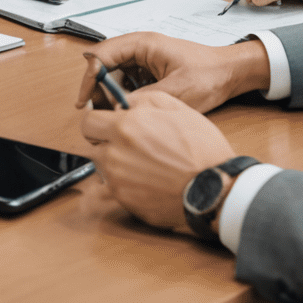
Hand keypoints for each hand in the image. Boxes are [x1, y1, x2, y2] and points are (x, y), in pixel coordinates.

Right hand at [75, 33, 270, 114]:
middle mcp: (140, 48)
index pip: (102, 55)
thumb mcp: (176, 92)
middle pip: (104, 66)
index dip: (89, 78)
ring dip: (111, 95)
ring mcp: (144, 59)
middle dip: (98, 90)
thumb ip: (144, 100)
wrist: (232, 74)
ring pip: (114, 76)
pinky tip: (131, 112)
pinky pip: (127, 83)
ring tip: (118, 115)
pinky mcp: (150, 71)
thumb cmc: (210, 75)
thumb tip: (117, 112)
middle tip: (101, 113)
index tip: (84, 101)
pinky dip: (124, 97)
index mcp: (143, 43)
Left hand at [79, 91, 234, 230]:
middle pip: (92, 145)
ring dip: (114, 162)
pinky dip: (125, 183)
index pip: (87, 121)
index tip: (108, 123)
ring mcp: (118, 180)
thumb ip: (142, 100)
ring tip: (141, 162)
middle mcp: (115, 153)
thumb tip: (123, 103)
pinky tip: (147, 179)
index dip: (98, 120)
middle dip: (104, 141)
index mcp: (124, 127)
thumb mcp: (175, 108)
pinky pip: (113, 187)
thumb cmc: (200, 149)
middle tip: (127, 142)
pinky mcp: (125, 202)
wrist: (215, 188)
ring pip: (102, 167)